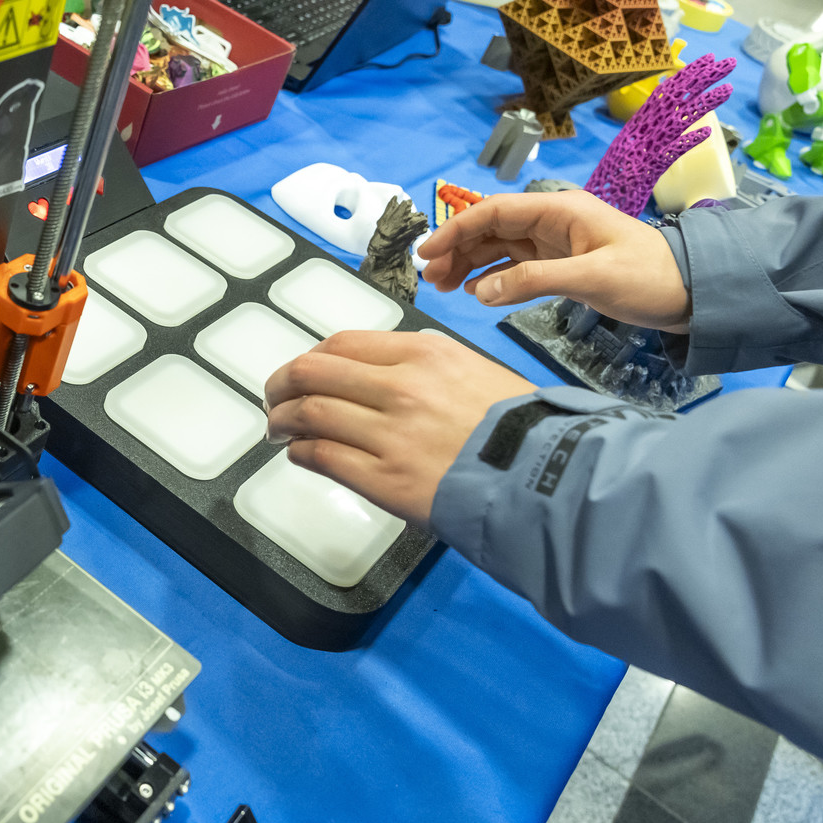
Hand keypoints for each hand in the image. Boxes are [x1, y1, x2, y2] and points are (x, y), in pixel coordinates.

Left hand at [263, 332, 534, 525]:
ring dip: (281, 420)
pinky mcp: (385, 479)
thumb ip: (423, 368)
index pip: (343, 343)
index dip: (312, 357)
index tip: (304, 372)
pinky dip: (300, 452)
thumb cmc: (520, 428)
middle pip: (312, 371)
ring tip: (277, 430)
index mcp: (425, 352)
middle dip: (281, 385)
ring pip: (308, 412)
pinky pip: (321, 456)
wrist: (547, 477)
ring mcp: (390, 433)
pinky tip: (299, 454)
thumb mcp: (475, 371)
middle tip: (275, 400)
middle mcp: (401, 386)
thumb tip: (377, 377)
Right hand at [418, 190, 690, 333]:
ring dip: (469, 265)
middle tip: (431, 278)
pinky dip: (492, 280)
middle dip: (457, 250)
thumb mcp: (592, 278)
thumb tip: (480, 291)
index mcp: (559, 211)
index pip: (493, 212)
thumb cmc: (650, 277)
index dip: (455, 229)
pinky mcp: (561, 265)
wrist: (692, 294)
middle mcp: (552, 222)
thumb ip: (534, 282)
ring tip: (444, 288)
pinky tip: (477, 294)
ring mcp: (555, 244)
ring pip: (498, 249)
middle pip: (490, 230)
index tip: (426, 251)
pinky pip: (515, 268)